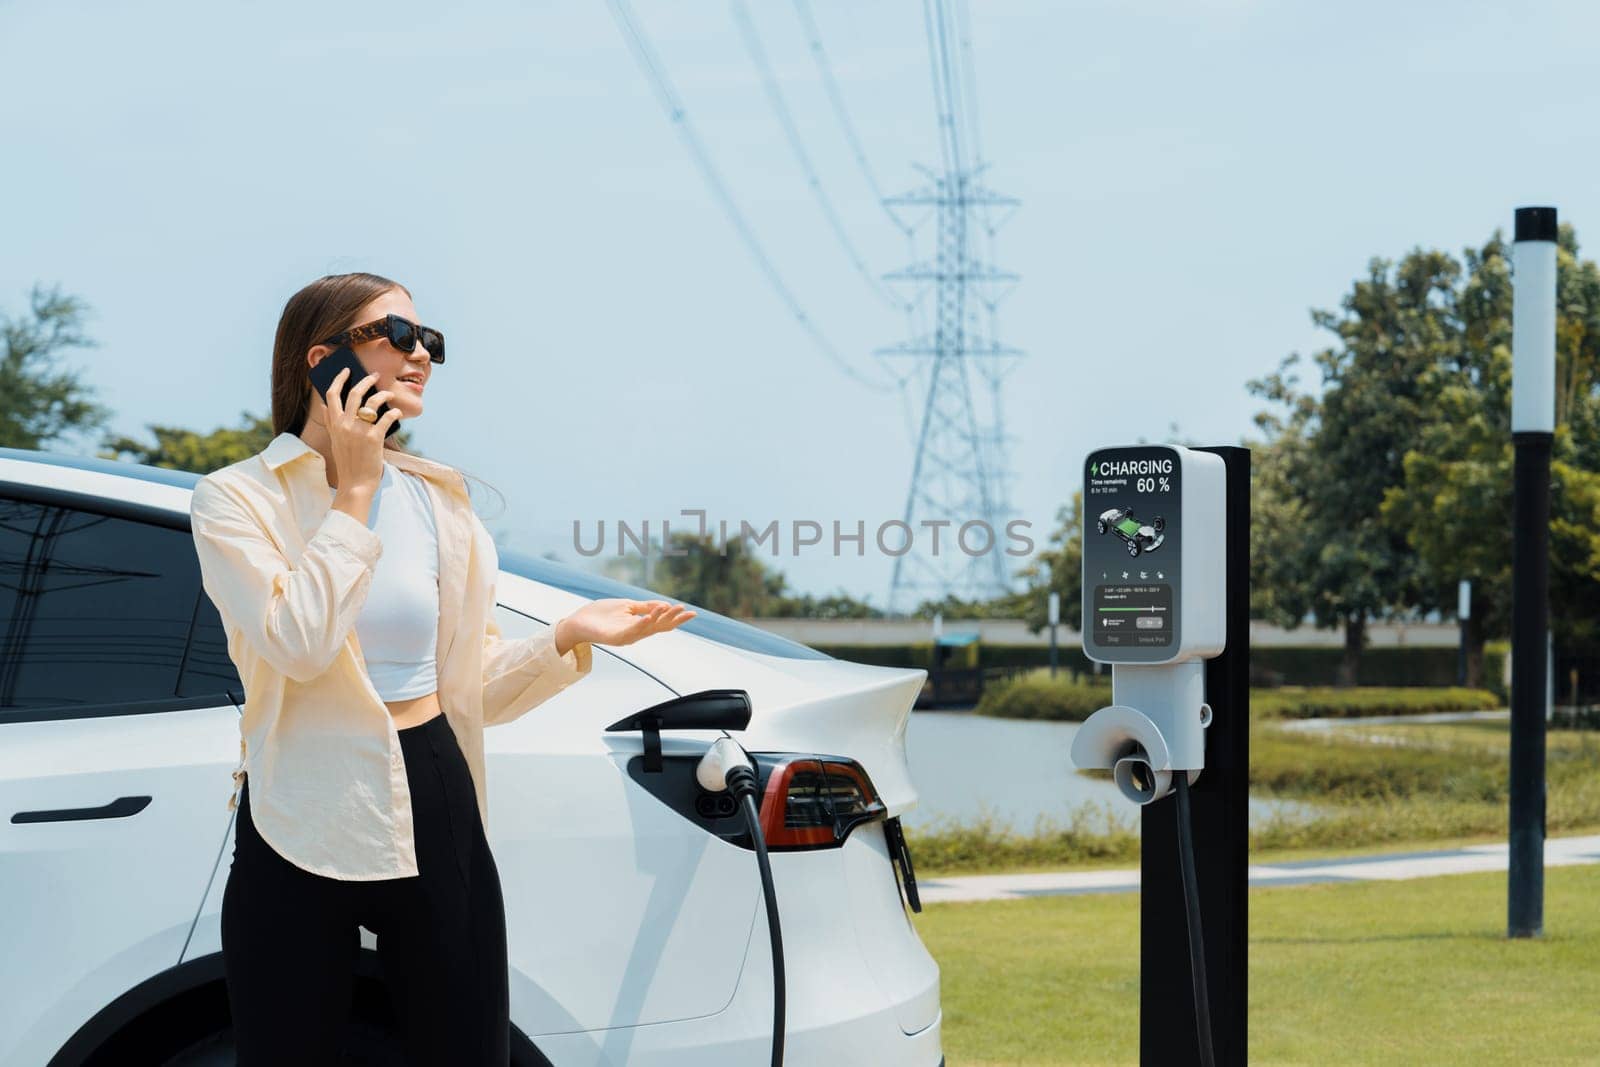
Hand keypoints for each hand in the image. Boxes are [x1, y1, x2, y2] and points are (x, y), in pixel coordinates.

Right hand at [321, 366, 401, 495]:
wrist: (355, 484)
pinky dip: (394, 412)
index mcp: (334, 424)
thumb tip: (325, 406)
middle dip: (367, 380)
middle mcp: (345, 424)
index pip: (331, 395)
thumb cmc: (348, 463)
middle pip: (355, 393)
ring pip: (372, 401)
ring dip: (384, 394)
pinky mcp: (374, 438)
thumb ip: (331, 423)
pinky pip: (387, 417)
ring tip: (390, 394)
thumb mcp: (335, 441)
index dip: (339, 379)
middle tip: (375, 376)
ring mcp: (359, 430)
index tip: (347, 370)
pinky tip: (397, 412)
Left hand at [556, 598, 695, 651]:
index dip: (677, 618)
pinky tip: (650, 617)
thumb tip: (664, 604)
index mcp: (639, 626)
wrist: (578, 622)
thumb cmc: (601, 614)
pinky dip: (641, 624)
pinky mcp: (614, 637)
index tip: (692, 613)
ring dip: (660, 619)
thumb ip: (644, 607)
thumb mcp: (627, 606)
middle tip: (687, 612)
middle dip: (673, 619)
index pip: (662, 623)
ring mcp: (626, 636)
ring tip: (672, 609)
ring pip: (647, 629)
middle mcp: (635, 633)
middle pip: (659, 627)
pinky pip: (631, 631)